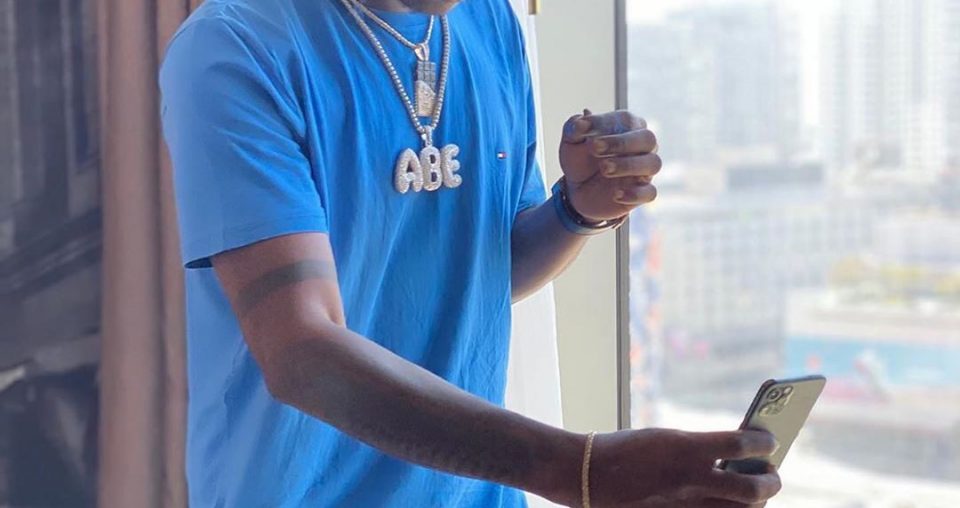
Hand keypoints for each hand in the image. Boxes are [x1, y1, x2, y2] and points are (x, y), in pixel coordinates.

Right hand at [550, 428, 781, 507]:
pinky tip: (729, 503)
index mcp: (686, 449)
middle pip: (751, 490)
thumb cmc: (628, 450)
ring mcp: (685, 505)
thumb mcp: (667, 438)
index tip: (769, 439)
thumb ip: (701, 448)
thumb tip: (735, 455)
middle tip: (772, 473)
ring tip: (757, 492)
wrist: (590, 475)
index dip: (762, 442)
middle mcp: (691, 480)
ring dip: (755, 501)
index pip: (741, 446)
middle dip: (770, 482)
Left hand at [559, 110, 660, 221]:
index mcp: (628, 127)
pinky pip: (650, 193)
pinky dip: (635, 194)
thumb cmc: (580, 160)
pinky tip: (615, 194)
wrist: (578, 190)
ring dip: (628, 165)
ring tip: (604, 169)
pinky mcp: (642, 193)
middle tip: (595, 148)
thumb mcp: (570, 143)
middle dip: (621, 142)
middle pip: (647, 139)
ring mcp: (644, 170)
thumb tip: (580, 121)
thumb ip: (573, 129)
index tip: (581, 128)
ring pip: (653, 163)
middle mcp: (641, 147)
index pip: (626, 119)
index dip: (603, 122)